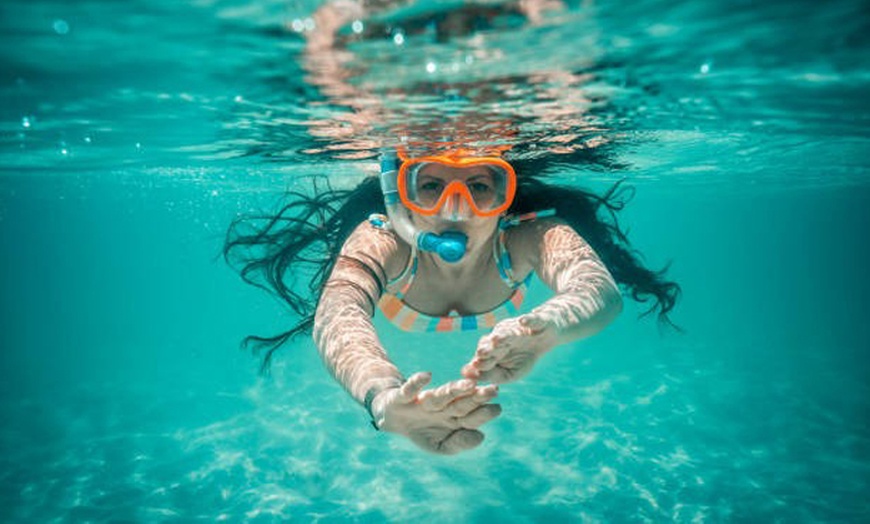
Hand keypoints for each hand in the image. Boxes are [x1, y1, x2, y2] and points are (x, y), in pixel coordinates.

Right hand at [373, 372, 500, 454]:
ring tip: (469, 384)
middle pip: (461, 402)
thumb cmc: (421, 432)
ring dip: (454, 389)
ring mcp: (424, 400)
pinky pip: (410, 388)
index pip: (471, 416)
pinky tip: (427, 375)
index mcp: (453, 418)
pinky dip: (416, 382)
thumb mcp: (439, 446)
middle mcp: (442, 406)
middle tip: (493, 390)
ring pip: (441, 395)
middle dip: (476, 397)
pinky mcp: (404, 396)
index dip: (483, 413)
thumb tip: (481, 436)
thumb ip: (459, 443)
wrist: (392, 420)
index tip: (497, 408)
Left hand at [461, 313, 558, 383]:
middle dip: (487, 349)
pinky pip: (532, 319)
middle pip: (492, 343)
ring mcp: (518, 327)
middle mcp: (502, 336)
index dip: (480, 363)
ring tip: (496, 340)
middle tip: (480, 354)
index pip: (485, 357)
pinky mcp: (535, 320)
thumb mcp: (511, 373)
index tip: (470, 370)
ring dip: (503, 336)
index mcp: (494, 349)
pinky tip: (523, 321)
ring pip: (509, 332)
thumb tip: (471, 378)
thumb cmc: (526, 357)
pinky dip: (528, 320)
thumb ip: (493, 375)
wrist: (547, 336)